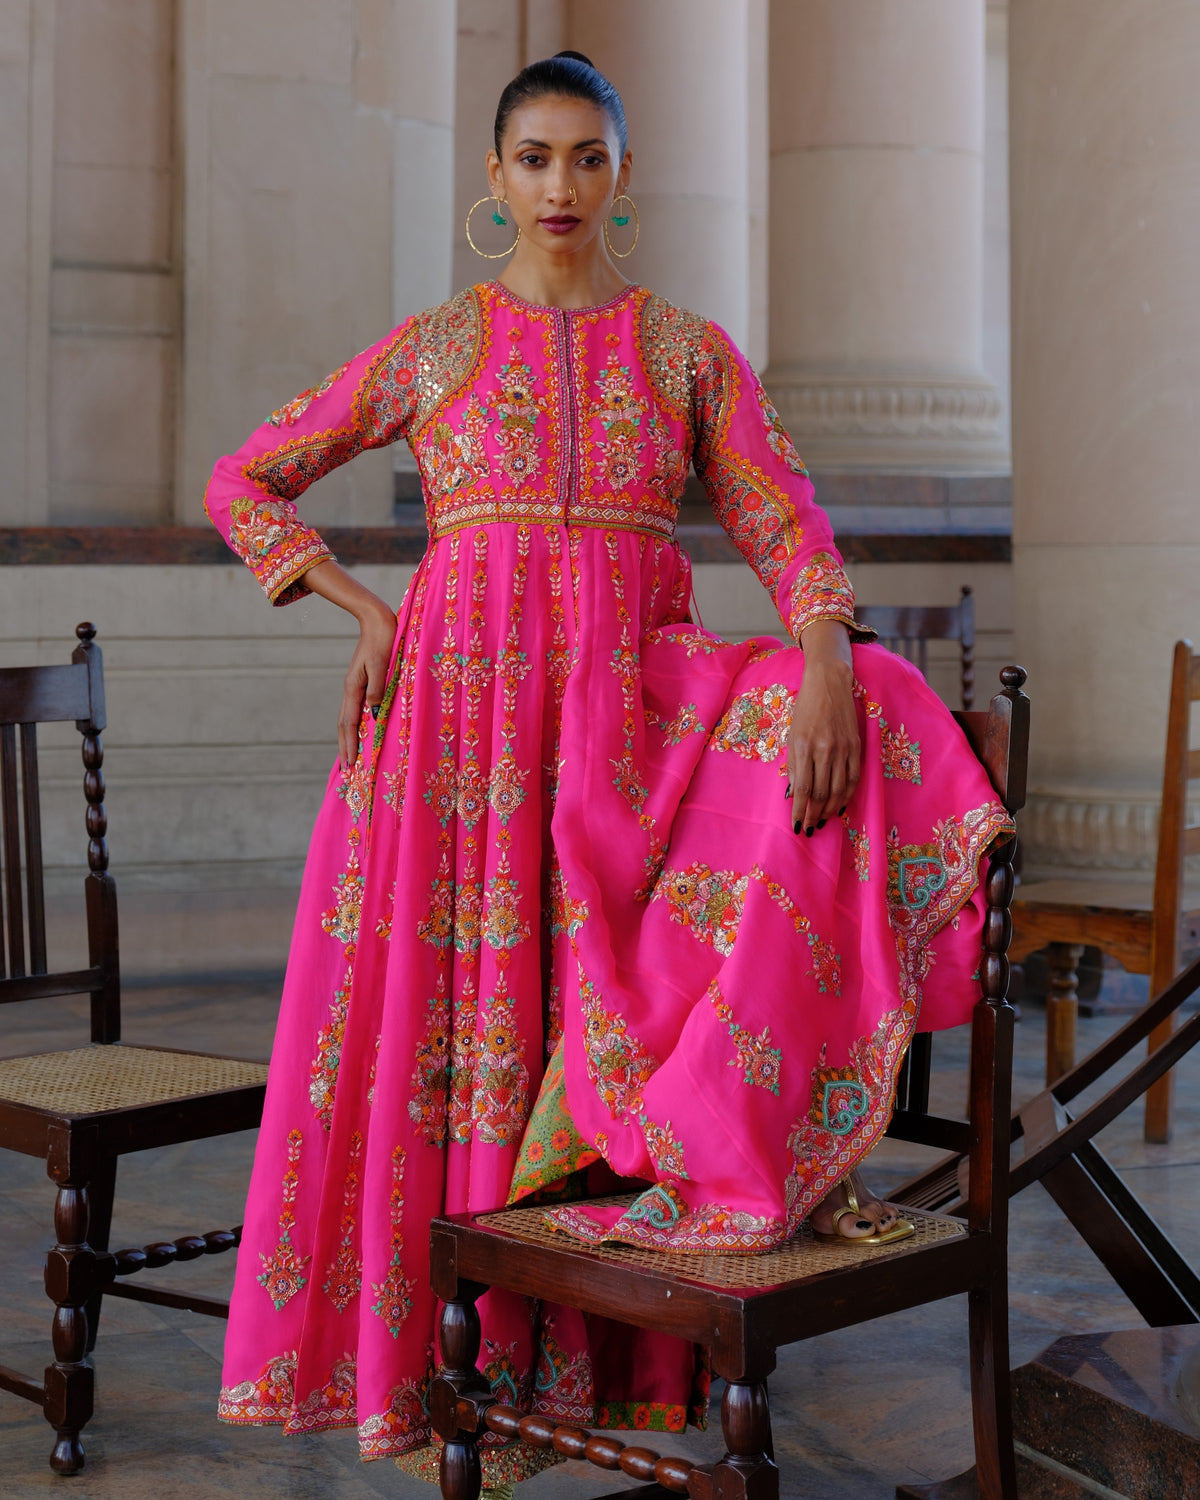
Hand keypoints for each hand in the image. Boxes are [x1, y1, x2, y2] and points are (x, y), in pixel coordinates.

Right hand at [299, 560, 397, 767]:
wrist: (378, 620)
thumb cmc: (383, 640)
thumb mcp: (381, 663)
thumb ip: (376, 688)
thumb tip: (372, 713)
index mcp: (354, 687)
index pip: (349, 724)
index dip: (350, 745)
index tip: (351, 765)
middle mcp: (351, 689)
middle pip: (345, 725)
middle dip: (345, 748)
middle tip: (346, 771)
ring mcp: (355, 686)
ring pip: (349, 719)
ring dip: (348, 740)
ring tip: (350, 757)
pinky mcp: (362, 682)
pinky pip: (356, 710)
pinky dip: (355, 725)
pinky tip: (360, 731)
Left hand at [787, 621, 860, 835]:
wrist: (829, 683)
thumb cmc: (805, 709)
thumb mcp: (792, 734)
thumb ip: (793, 764)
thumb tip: (794, 794)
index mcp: (803, 746)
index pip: (801, 788)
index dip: (800, 810)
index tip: (797, 825)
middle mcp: (824, 749)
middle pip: (820, 793)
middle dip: (814, 815)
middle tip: (810, 828)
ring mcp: (843, 748)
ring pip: (838, 789)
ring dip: (830, 810)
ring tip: (824, 821)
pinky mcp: (856, 746)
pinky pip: (853, 778)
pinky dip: (847, 795)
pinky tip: (840, 806)